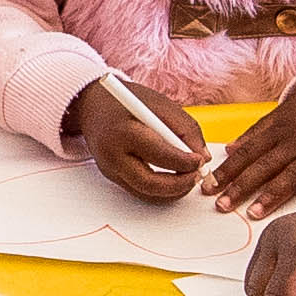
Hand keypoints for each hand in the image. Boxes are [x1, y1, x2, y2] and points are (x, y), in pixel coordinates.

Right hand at [63, 73, 207, 202]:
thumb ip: (185, 128)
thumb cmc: (128, 101)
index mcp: (124, 132)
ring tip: (188, 179)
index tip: (200, 161)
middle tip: (196, 177)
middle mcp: (112, 155)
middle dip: (178, 185)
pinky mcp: (112, 177)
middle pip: (149, 183)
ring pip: (146, 193)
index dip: (184, 162)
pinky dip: (161, 191)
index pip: (158, 155)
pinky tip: (174, 181)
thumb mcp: (160, 104)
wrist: (92, 104)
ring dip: (172, 192)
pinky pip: (140, 192)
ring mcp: (110, 170)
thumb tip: (203, 157)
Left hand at [210, 73, 295, 218]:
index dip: (227, 170)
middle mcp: (294, 141)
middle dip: (241, 186)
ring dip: (271, 195)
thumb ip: (256, 132)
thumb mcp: (282, 112)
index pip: (247, 152)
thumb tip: (229, 149)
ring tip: (253, 213)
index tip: (208, 187)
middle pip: (264, 165)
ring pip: (291, 174)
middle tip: (221, 206)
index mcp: (278, 130)